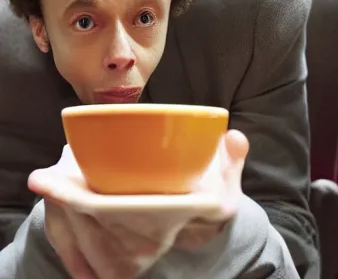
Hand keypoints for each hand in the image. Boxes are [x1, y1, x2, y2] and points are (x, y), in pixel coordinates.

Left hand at [28, 130, 248, 278]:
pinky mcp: (116, 272)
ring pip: (79, 237)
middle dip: (61, 197)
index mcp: (171, 218)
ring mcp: (128, 263)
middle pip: (87, 221)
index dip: (71, 194)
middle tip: (47, 174)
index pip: (111, 208)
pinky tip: (61, 215)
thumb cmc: (208, 206)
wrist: (201, 240)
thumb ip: (231, 158)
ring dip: (60, 212)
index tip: (44, 176)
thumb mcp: (225, 184)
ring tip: (53, 187)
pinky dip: (64, 235)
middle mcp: (145, 246)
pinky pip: (78, 257)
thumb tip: (231, 135)